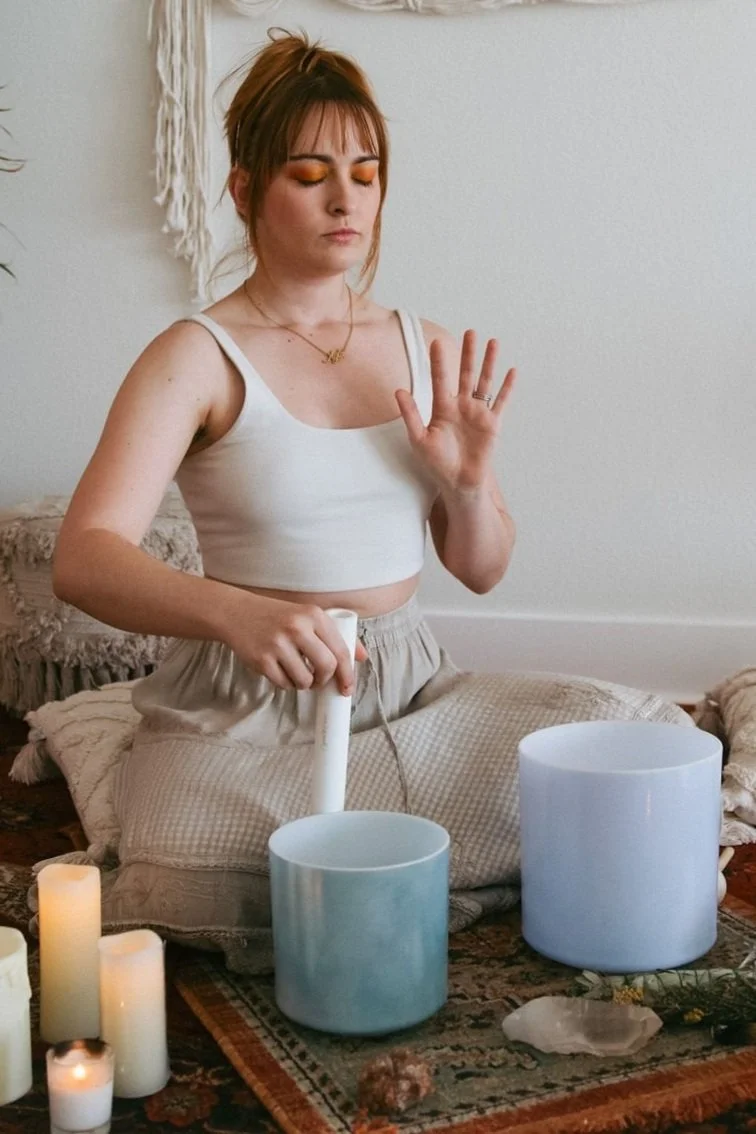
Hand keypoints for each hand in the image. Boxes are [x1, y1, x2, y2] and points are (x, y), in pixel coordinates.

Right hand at [223, 595, 366, 694]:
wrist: (238, 613)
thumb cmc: (279, 617)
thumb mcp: (308, 617)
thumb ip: (335, 635)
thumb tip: (362, 657)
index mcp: (314, 615)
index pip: (340, 651)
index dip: (347, 674)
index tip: (347, 688)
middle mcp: (297, 627)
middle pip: (326, 668)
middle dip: (325, 680)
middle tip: (319, 680)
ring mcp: (278, 644)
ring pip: (305, 680)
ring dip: (303, 684)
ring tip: (296, 672)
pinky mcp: (261, 659)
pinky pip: (283, 684)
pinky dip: (285, 684)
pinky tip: (280, 671)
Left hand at [395, 330, 515, 495]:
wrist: (458, 483)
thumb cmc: (437, 463)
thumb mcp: (419, 439)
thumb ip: (411, 414)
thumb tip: (398, 391)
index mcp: (442, 408)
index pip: (440, 379)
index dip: (439, 361)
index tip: (436, 342)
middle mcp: (461, 406)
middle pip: (465, 374)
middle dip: (468, 354)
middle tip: (470, 332)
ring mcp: (478, 413)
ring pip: (484, 382)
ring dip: (488, 363)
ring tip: (492, 342)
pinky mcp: (492, 423)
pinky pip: (501, 402)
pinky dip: (507, 387)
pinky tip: (512, 370)